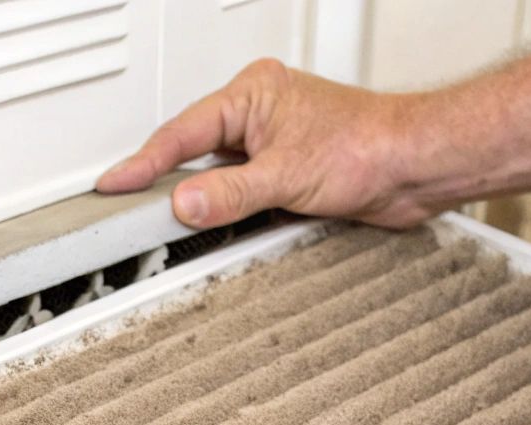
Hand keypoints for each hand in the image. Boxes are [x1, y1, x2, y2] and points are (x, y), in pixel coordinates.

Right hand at [95, 59, 434, 229]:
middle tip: (133, 208)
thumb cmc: (369, 147)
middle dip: (169, 181)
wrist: (416, 168)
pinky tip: (223, 225)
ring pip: (217, 173)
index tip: (114, 185)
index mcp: (253, 93)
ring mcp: (273, 142)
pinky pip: (241, 191)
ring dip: (204, 199)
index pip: (181, 132)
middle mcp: (260, 112)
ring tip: (174, 221)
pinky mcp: (287, 170)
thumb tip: (185, 204)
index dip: (144, 163)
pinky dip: (230, 210)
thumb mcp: (286, 175)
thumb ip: (230, 193)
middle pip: (193, 150)